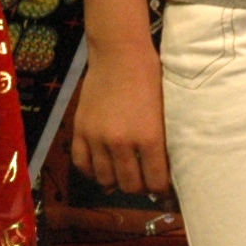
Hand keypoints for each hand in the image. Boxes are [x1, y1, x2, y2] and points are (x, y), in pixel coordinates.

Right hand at [69, 35, 170, 196]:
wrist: (119, 54)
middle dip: (140, 188)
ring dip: (116, 182)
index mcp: (149, 137)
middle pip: (129, 185)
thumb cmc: (151, 78)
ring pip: (104, 178)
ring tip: (124, 176)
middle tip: (145, 183)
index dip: (161, 191)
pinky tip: (101, 169)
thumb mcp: (165, 112)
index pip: (155, 181)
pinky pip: (82, 163)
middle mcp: (121, 142)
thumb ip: (163, 141)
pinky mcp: (80, 130)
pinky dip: (92, 171)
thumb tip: (162, 169)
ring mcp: (97, 137)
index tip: (164, 191)